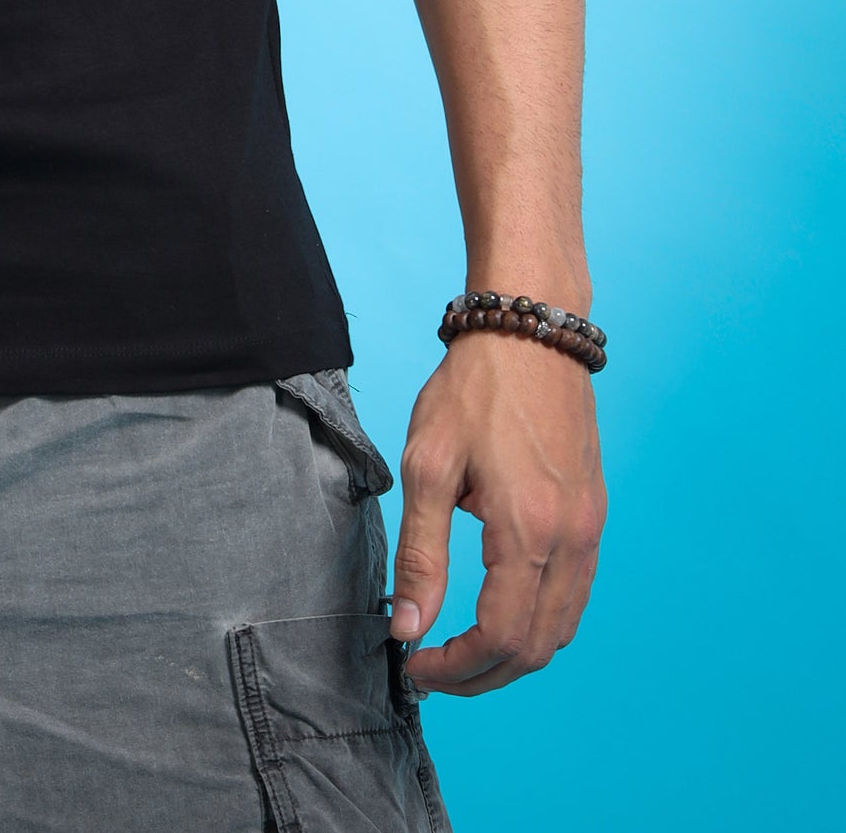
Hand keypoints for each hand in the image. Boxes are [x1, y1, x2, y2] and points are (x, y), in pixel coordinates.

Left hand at [388, 331, 605, 694]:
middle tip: (433, 667)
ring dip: (513, 653)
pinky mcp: (595, 515)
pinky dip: (539, 620)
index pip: (501, 638)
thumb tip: (409, 626)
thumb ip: (421, 553)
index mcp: (528, 530)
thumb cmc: (473, 388)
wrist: (530, 330)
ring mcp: (591, 529)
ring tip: (461, 647)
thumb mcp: (428, 464)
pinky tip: (499, 607)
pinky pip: (575, 594)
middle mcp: (572, 539)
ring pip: (562, 629)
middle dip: (483, 673)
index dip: (457, 668)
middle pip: (537, 648)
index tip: (416, 666)